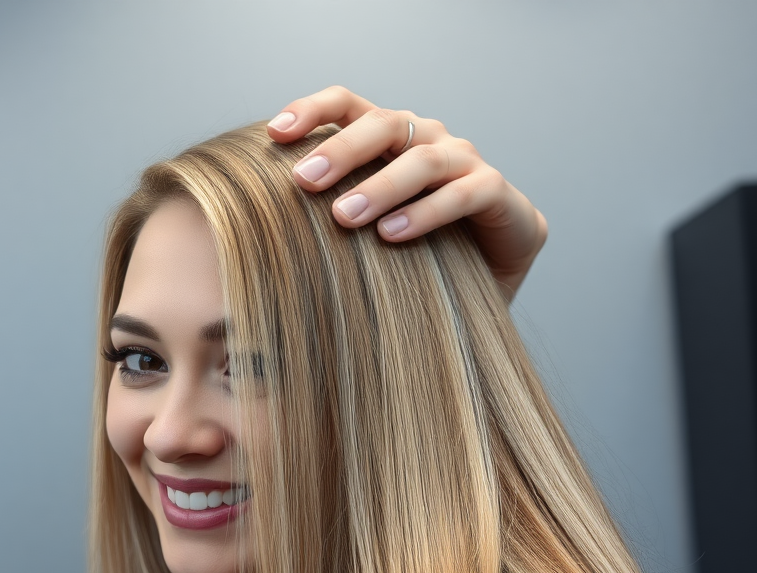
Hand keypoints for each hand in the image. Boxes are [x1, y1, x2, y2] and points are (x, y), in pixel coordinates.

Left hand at [267, 86, 547, 297]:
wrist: (487, 281)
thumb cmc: (414, 255)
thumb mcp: (365, 233)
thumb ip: (328, 217)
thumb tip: (258, 223)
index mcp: (392, 139)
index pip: (349, 105)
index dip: (312, 111)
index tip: (274, 135)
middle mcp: (429, 139)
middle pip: (383, 124)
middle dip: (341, 151)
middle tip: (304, 182)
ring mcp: (466, 162)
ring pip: (422, 159)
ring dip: (380, 187)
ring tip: (345, 218)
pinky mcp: (498, 194)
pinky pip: (463, 194)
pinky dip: (426, 213)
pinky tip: (392, 235)